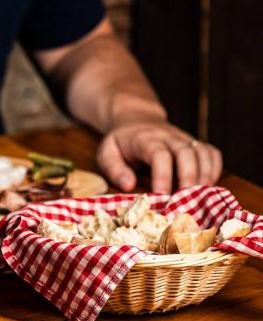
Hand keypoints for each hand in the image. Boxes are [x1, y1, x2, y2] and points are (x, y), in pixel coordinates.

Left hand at [97, 120, 222, 192]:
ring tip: (198, 198)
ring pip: (203, 153)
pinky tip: (206, 187)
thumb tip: (128, 185)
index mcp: (145, 139)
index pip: (158, 154)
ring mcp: (185, 139)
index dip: (163, 175)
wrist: (136, 119)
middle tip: (185, 201)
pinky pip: (212, 154)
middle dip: (189, 178)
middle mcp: (169, 137)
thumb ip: (114, 169)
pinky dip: (214, 170)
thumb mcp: (107, 153)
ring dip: (205, 177)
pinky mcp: (195, 144)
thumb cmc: (121, 142)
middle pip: (186, 153)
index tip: (161, 196)